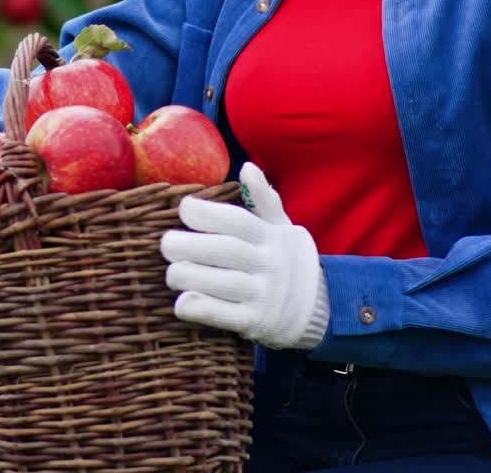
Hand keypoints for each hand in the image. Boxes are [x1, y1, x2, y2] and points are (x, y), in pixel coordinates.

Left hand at [160, 162, 329, 349]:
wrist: (324, 309)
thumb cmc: (288, 259)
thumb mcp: (282, 227)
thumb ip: (264, 199)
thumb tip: (247, 167)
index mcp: (271, 237)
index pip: (238, 221)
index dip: (208, 213)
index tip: (183, 209)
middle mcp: (269, 264)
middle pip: (227, 251)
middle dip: (190, 246)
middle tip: (166, 244)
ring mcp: (266, 296)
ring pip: (223, 284)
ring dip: (190, 277)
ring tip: (172, 273)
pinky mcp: (259, 323)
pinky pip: (227, 316)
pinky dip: (202, 310)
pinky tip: (181, 303)